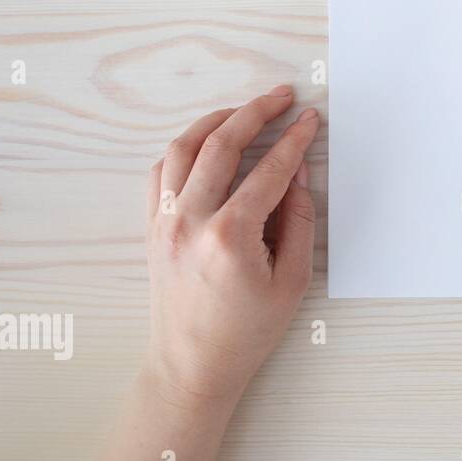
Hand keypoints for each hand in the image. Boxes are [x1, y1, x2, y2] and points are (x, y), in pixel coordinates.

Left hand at [145, 86, 319, 406]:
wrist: (193, 363)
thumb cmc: (246, 330)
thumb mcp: (292, 280)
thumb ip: (298, 221)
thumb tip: (296, 174)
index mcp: (229, 237)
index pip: (268, 171)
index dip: (294, 141)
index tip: (309, 120)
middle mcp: (189, 222)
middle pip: (221, 144)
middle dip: (255, 113)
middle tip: (280, 97)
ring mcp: (164, 222)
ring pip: (183, 148)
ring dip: (216, 121)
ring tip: (244, 111)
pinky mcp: (152, 227)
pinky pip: (161, 171)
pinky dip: (184, 148)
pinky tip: (207, 143)